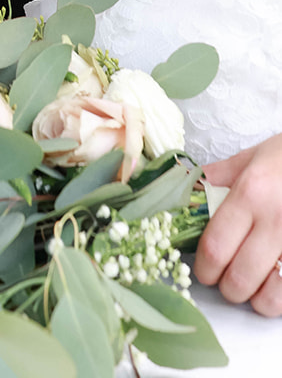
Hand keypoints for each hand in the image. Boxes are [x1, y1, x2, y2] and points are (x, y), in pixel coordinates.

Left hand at [196, 134, 281, 314]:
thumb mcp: (251, 158)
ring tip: (253, 280)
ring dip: (254, 296)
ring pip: (267, 299)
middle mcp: (274, 221)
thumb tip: (185, 195)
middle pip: (237, 280)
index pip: (214, 248)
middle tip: (226, 275)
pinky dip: (277, 296)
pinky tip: (274, 280)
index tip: (204, 269)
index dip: (203, 268)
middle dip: (225, 286)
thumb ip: (216, 179)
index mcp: (251, 193)